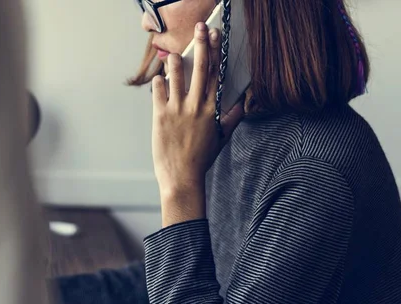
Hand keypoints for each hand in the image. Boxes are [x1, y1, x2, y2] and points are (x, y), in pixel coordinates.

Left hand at [151, 23, 243, 197]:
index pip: (216, 75)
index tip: (216, 37)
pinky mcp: (160, 116)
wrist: (182, 177)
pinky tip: (158, 78)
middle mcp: (196, 106)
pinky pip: (158, 92)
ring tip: (174, 54)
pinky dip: (158, 83)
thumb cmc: (201, 159)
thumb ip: (231, 119)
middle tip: (201, 28)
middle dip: (201, 45)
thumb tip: (243, 106)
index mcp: (212, 109)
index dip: (216, 53)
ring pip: (177, 76)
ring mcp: (178, 110)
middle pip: (201, 68)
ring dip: (176, 62)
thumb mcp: (221, 139)